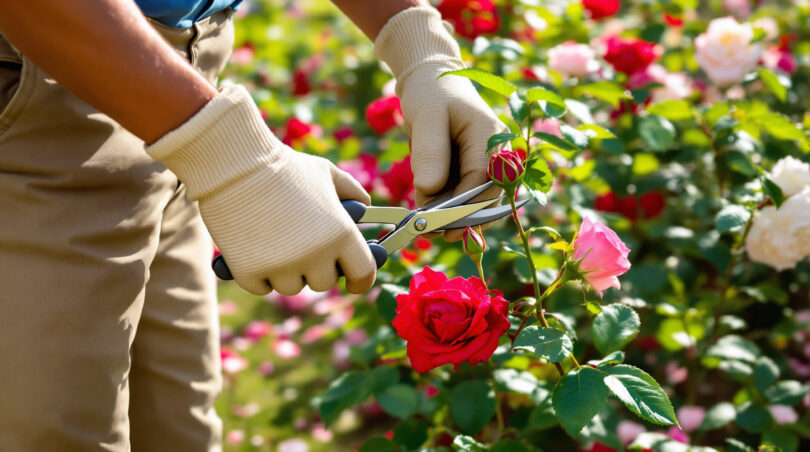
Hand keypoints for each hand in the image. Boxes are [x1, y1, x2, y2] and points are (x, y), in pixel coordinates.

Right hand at [146, 85, 376, 294]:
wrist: (234, 163)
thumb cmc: (284, 166)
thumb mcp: (327, 173)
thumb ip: (352, 192)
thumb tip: (364, 208)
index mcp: (342, 234)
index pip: (363, 273)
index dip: (360, 279)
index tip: (354, 281)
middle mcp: (315, 256)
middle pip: (324, 282)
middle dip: (317, 267)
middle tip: (304, 247)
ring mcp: (281, 267)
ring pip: (291, 287)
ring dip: (286, 271)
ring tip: (274, 241)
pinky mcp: (249, 273)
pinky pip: (261, 286)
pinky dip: (257, 273)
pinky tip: (253, 248)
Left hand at [374, 6, 508, 240]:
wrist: (429, 81)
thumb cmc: (429, 93)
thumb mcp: (427, 117)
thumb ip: (430, 153)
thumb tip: (431, 191)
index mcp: (490, 135)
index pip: (482, 179)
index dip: (460, 205)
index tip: (435, 222)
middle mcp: (494, 151)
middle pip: (483, 195)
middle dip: (458, 217)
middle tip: (431, 234)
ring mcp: (483, 162)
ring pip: (472, 199)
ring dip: (450, 215)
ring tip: (423, 228)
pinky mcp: (470, 169)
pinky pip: (462, 194)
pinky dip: (445, 205)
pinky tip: (426, 214)